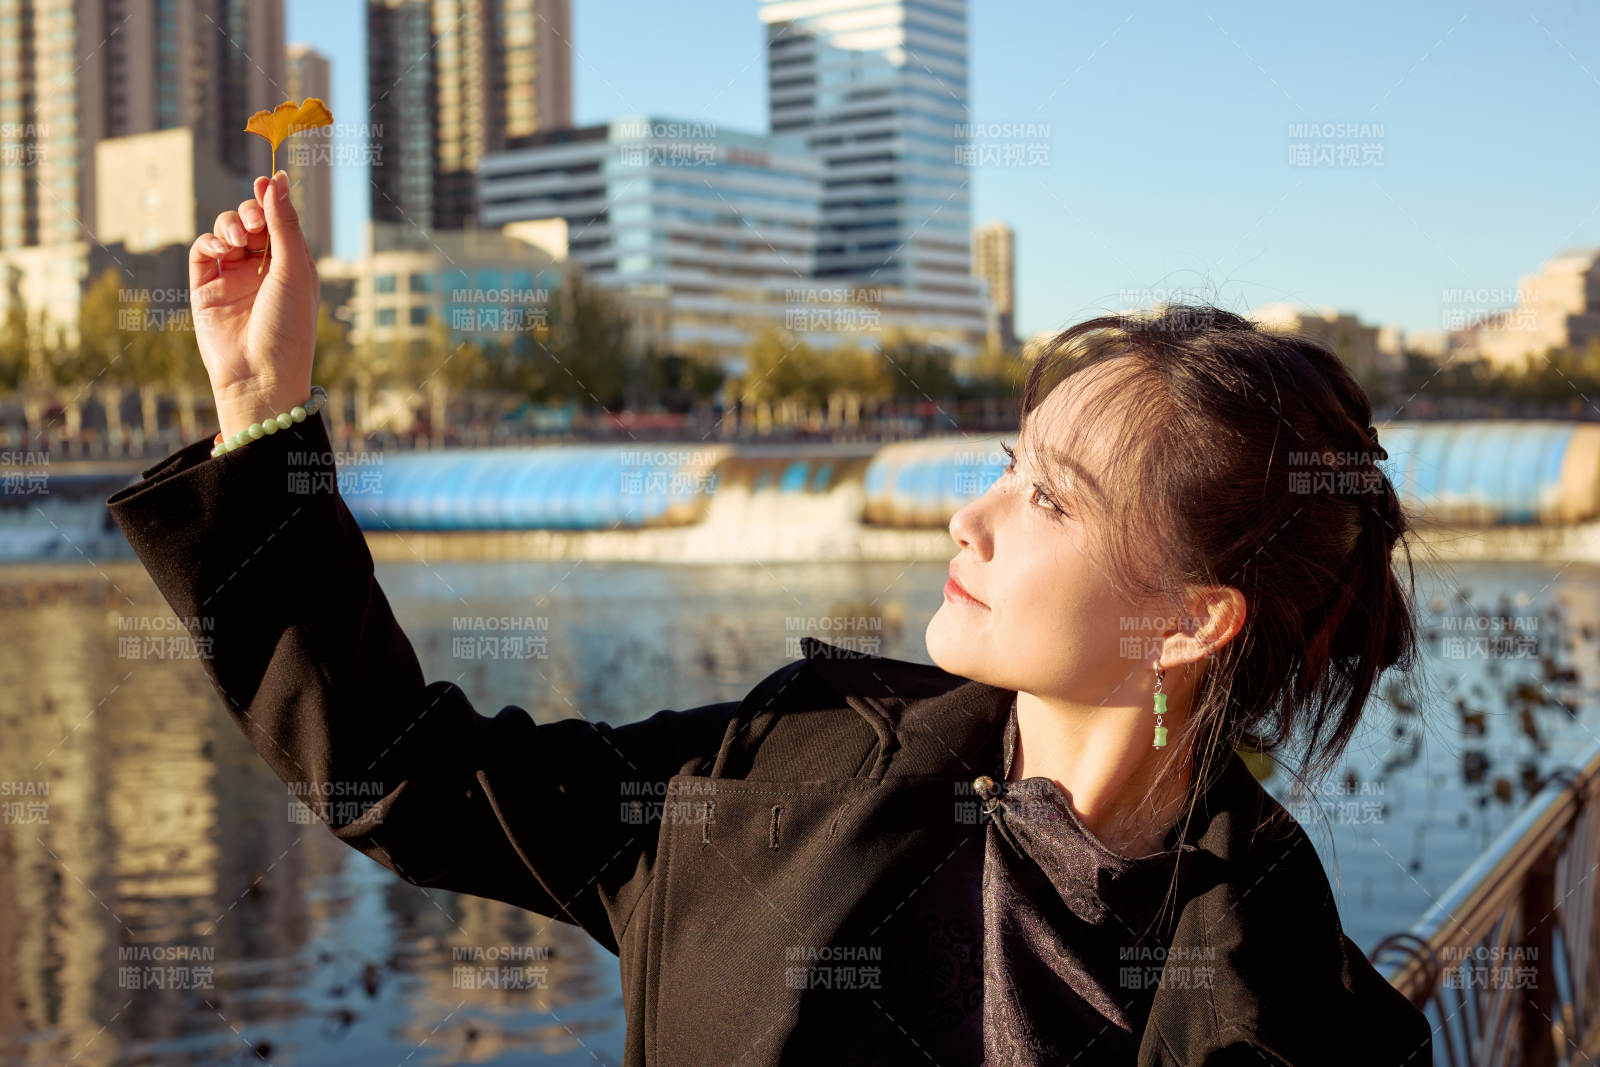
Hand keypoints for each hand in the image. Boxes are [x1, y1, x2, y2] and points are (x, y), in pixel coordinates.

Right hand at [189, 171, 319, 440]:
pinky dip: (208, 242)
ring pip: (225, 234)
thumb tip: (277, 180)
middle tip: (253, 222)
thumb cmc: (287, 328)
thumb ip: (283, 225)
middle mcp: (262, 270)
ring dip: (229, 226)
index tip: (265, 181)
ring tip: (238, 240)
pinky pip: (202, 253)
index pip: (279, 222)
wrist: (259, 375)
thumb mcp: (292, 271)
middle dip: (250, 212)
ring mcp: (233, 279)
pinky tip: (220, 249)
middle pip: (251, 223)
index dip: (271, 200)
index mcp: (292, 266)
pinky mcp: (206, 290)